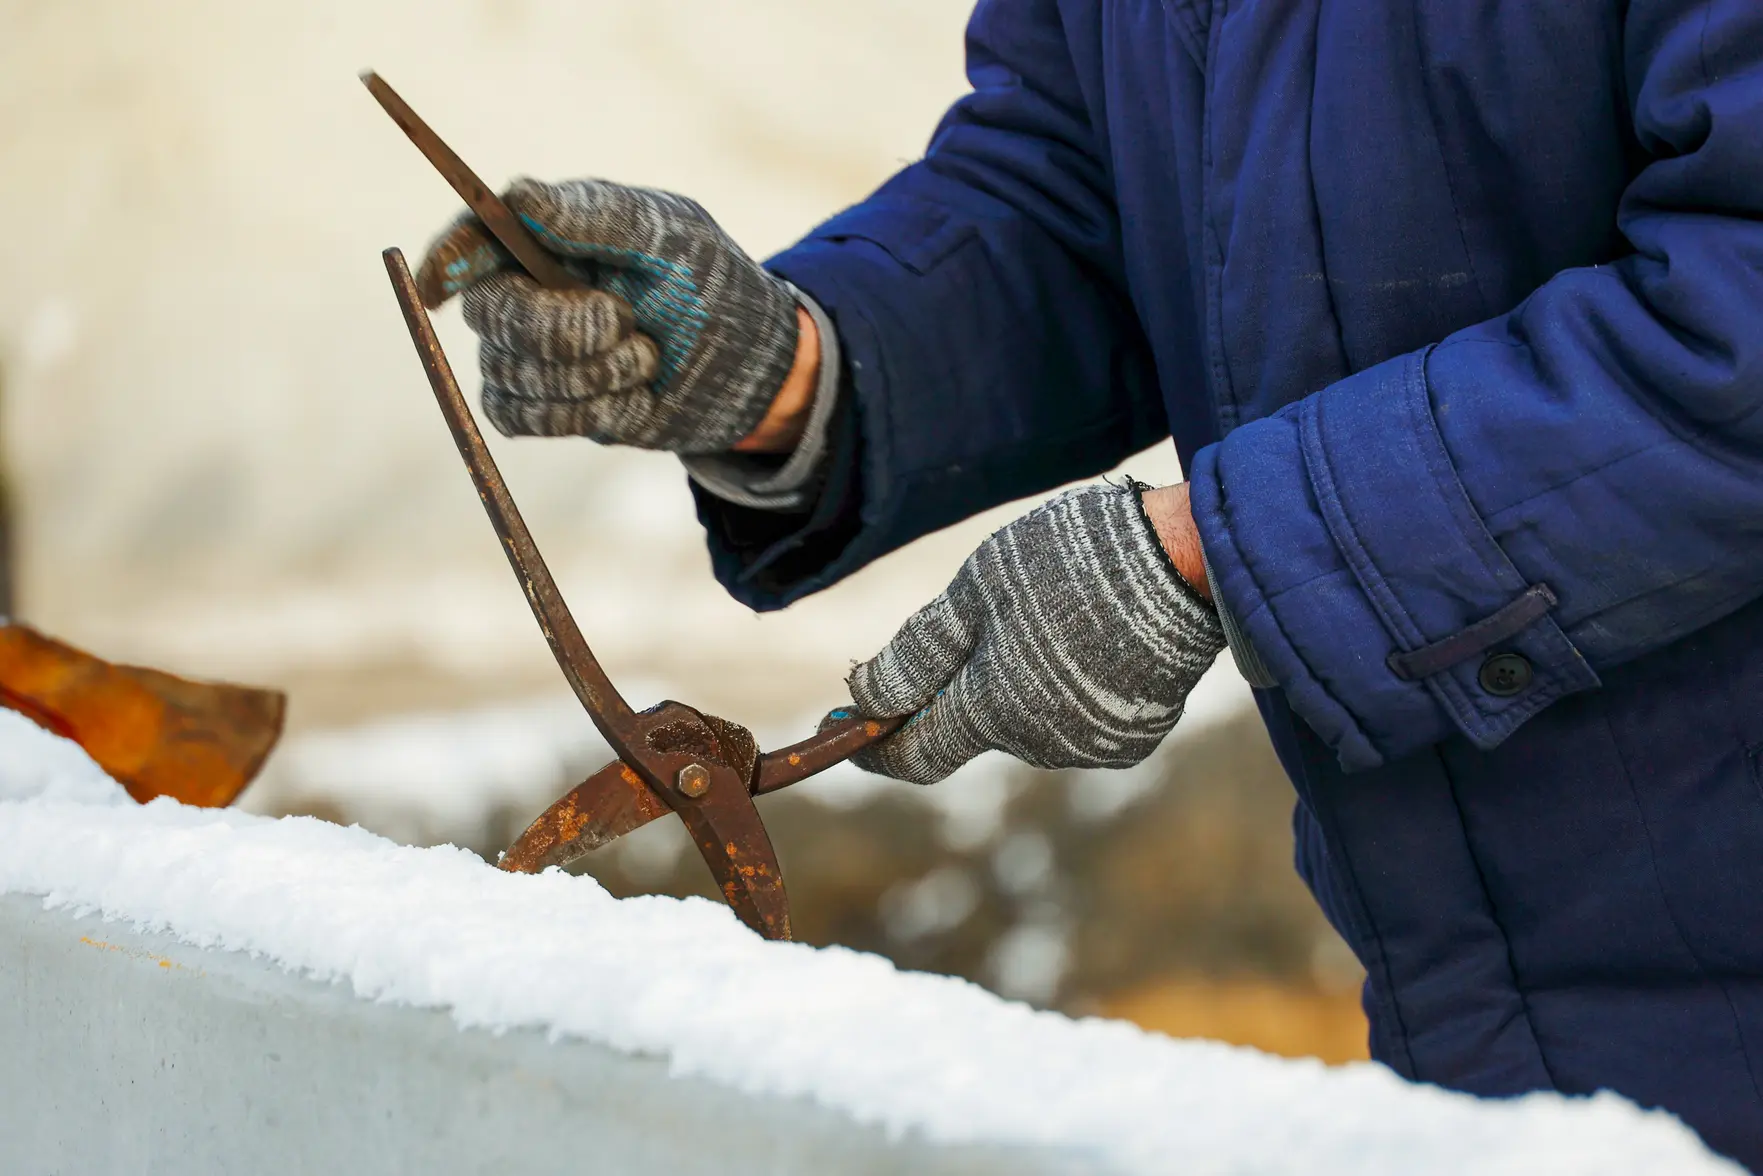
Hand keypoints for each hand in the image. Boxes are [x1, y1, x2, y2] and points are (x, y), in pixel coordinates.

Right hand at [416, 177, 800, 453]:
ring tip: (645, 356)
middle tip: (621, 319)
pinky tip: (630, 395)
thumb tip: (516, 194)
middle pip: (486, 313)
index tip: (444, 285)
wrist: (746, 367)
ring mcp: (530, 352)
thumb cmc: (709, 284)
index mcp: (546, 234)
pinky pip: (523, 417)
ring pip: (508, 372)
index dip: (447, 258)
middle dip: (555, 328)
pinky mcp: (546, 406)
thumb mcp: (669, 236)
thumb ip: (594, 216)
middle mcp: (526, 290)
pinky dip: (583, 411)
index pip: (473, 238)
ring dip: (588, 373)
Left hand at [847, 481, 1225, 783]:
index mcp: (994, 710)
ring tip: (1049, 614)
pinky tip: (1089, 636)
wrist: (1189, 559)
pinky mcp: (1134, 735)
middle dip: (960, 691)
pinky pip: (1075, 720)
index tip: (845, 733)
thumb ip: (917, 652)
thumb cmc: (1072, 561)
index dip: (874, 747)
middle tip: (975, 623)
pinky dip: (1065, 690)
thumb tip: (861, 698)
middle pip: (974, 730)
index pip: (915, 755)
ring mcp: (1092, 744)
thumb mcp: (977, 589)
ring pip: (1026, 723)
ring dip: (1017, 686)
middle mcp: (1041, 744)